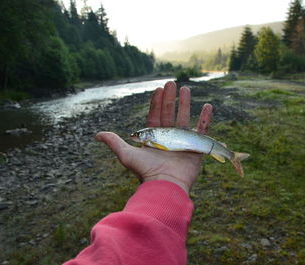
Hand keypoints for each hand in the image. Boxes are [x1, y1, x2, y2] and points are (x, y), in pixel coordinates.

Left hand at [96, 81, 212, 193]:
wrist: (165, 184)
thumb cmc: (146, 171)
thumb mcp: (127, 155)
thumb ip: (114, 143)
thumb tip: (97, 134)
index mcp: (154, 137)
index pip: (154, 115)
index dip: (156, 102)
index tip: (158, 88)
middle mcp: (168, 137)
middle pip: (169, 113)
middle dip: (170, 98)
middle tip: (171, 82)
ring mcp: (182, 141)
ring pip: (184, 118)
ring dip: (185, 103)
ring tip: (186, 89)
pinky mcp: (195, 147)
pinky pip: (202, 130)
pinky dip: (205, 119)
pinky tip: (208, 106)